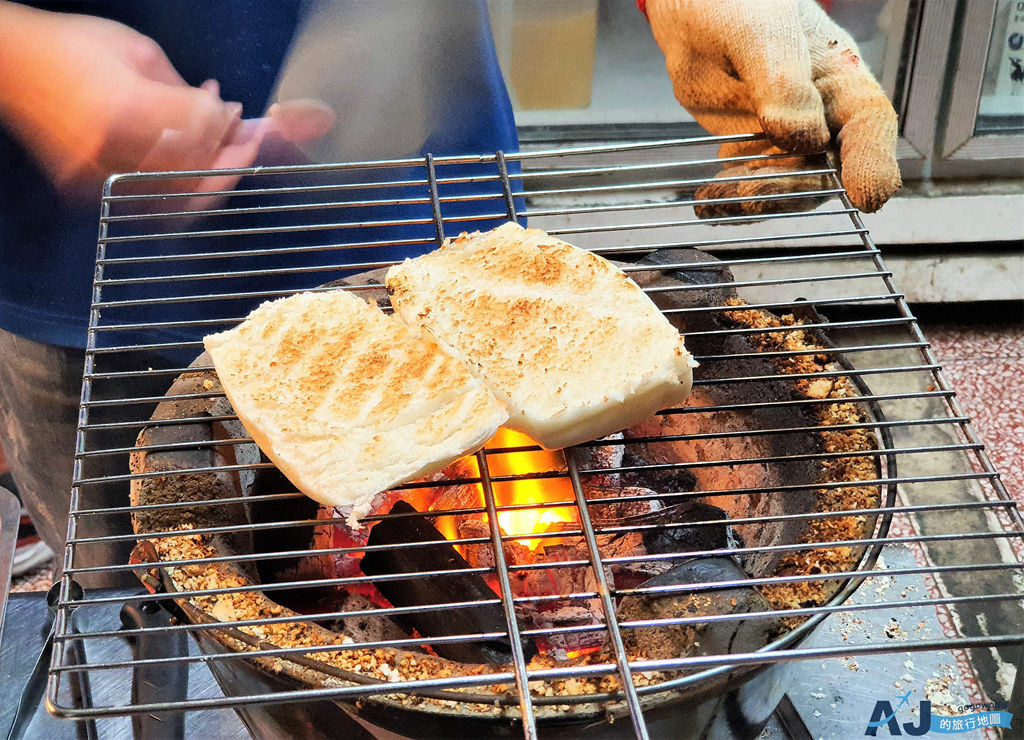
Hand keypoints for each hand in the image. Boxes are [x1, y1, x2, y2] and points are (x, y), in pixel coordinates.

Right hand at [0, 4, 332, 199]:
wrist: (10, 65)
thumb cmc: (72, 46)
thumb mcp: (138, 51)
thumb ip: (184, 90)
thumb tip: (223, 113)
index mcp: (125, 107)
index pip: (201, 131)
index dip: (229, 126)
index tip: (243, 118)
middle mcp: (111, 147)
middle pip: (194, 173)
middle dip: (231, 161)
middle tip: (247, 145)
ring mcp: (97, 174)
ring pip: (175, 198)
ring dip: (211, 180)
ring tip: (226, 157)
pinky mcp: (87, 189)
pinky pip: (148, 201)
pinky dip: (179, 190)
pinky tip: (193, 170)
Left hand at [645, 0, 900, 214]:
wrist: (693, 9)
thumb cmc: (738, 4)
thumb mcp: (758, 31)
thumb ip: (780, 80)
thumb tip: (803, 138)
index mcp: (841, 78)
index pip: (868, 124)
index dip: (873, 163)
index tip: (868, 198)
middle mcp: (822, 115)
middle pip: (826, 169)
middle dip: (793, 190)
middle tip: (753, 193)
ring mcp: (787, 137)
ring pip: (787, 185)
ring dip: (756, 198)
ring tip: (719, 195)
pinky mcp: (752, 148)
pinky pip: (749, 183)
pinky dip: (728, 198)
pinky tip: (706, 201)